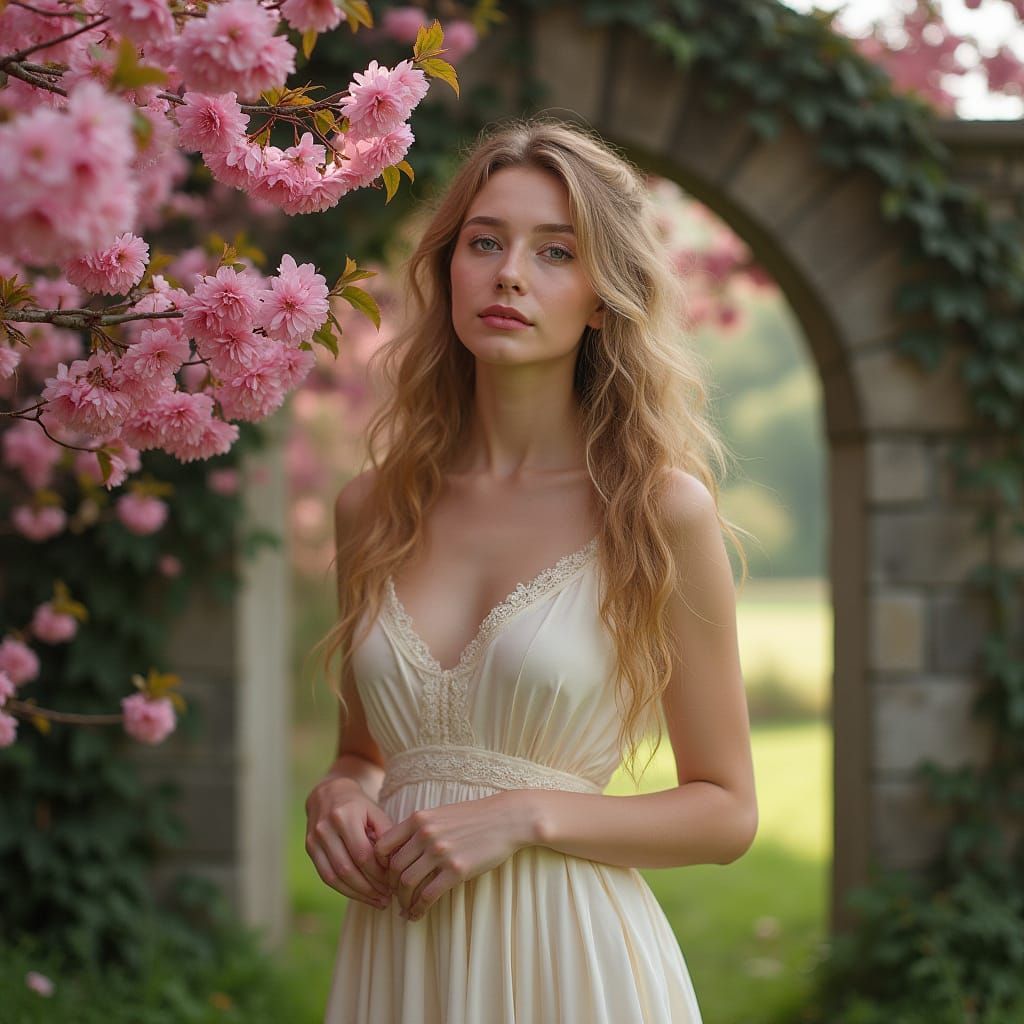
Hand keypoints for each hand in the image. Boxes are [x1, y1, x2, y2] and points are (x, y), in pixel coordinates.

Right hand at [305, 775, 395, 909]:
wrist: (328, 793)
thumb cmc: (358, 805)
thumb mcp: (375, 812)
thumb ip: (386, 834)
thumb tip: (394, 864)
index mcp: (344, 816)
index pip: (363, 855)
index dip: (378, 874)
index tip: (393, 884)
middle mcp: (325, 829)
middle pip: (347, 869)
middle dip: (369, 888)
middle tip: (386, 898)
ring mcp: (314, 840)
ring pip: (334, 877)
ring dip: (357, 894)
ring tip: (376, 901)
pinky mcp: (310, 849)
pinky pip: (326, 876)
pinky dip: (343, 889)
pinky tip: (359, 894)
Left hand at [373, 791, 534, 920]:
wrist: (506, 819)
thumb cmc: (474, 817)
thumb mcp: (441, 814)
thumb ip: (420, 829)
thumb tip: (401, 851)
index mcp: (419, 819)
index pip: (382, 846)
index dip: (379, 866)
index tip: (385, 876)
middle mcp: (425, 835)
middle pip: (394, 868)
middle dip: (391, 887)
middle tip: (395, 897)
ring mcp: (440, 852)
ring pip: (407, 884)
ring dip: (403, 901)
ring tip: (405, 909)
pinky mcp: (456, 870)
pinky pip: (428, 895)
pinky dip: (419, 909)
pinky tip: (418, 914)